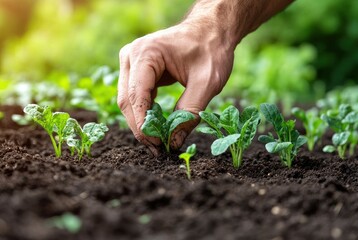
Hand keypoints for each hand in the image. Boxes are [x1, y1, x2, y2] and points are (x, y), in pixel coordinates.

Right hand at [117, 22, 234, 151]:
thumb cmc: (211, 50)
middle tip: (158, 149)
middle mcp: (132, 56)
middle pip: (127, 101)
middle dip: (141, 128)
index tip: (157, 144)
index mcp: (146, 53)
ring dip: (142, 124)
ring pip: (129, 102)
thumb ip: (190, 113)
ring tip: (159, 143)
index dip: (144, 123)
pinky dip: (146, 114)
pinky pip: (137, 98)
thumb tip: (173, 143)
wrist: (212, 31)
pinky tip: (158, 128)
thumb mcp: (207, 83)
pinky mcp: (138, 71)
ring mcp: (132, 63)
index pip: (136, 95)